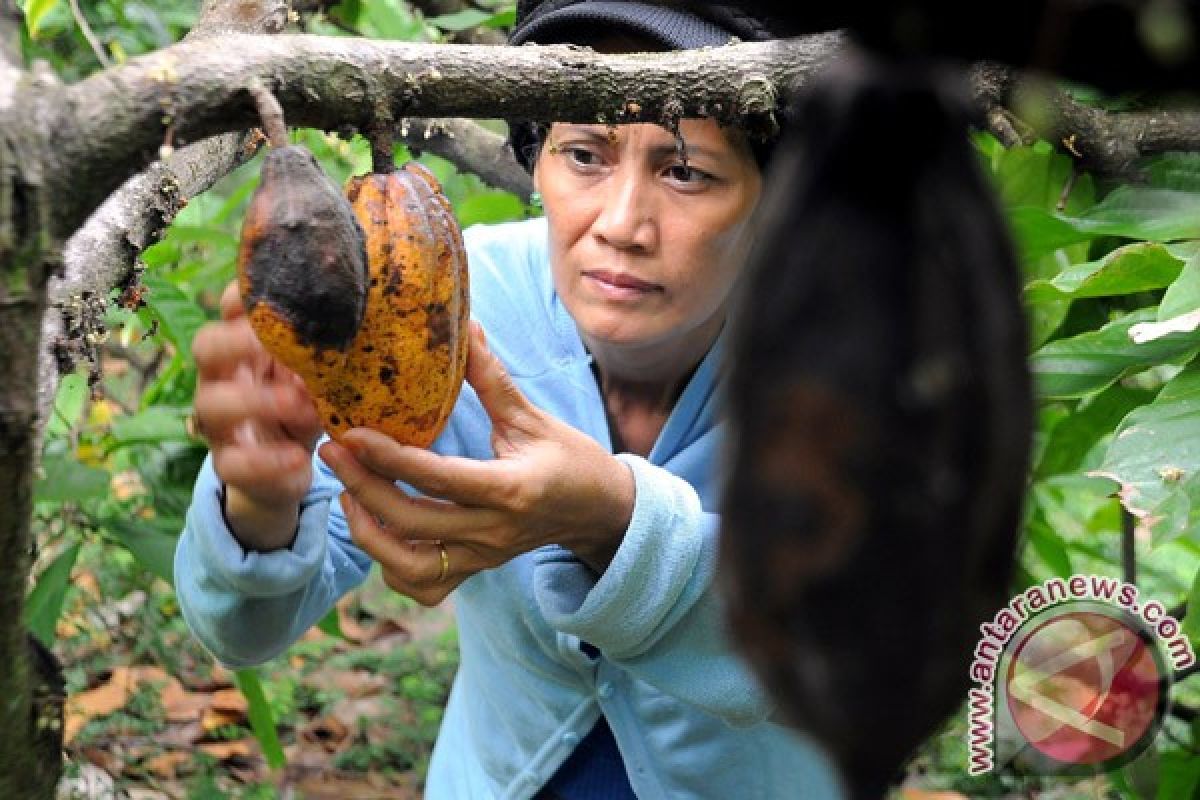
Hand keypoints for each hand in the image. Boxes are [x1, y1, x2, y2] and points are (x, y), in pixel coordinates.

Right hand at [191, 281, 322, 549]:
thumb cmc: (303, 403)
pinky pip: (233, 463)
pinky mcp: (230, 464)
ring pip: (212, 404)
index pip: (228, 311)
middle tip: (267, 341)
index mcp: (243, 348)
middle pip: (205, 346)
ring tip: (299, 403)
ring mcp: (220, 422)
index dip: (241, 297)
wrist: (290, 466)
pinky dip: (266, 460)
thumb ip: (322, 354)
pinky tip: (299, 456)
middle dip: (234, 340)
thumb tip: (361, 322)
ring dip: (256, 400)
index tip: (270, 292)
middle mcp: (222, 378)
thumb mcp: (314, 375)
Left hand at [320, 322, 634, 605]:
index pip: (438, 478)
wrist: (600, 511)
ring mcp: (484, 555)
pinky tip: (379, 532)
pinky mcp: (477, 568)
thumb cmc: (571, 459)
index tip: (351, 433)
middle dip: (364, 487)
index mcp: (511, 488)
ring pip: (411, 566)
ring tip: (348, 497)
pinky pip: (425, 586)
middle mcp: (494, 530)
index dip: (388, 457)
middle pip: (413, 521)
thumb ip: (492, 379)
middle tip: (333, 452)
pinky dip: (393, 569)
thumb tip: (466, 327)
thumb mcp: (534, 417)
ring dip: (371, 536)